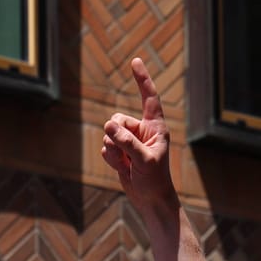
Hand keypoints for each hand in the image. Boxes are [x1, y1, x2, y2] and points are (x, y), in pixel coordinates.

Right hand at [100, 57, 179, 213]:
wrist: (150, 199)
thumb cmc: (155, 179)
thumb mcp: (143, 159)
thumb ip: (126, 141)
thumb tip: (108, 125)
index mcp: (156, 126)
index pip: (148, 97)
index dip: (142, 79)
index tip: (135, 61)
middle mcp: (142, 130)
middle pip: (117, 119)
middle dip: (116, 135)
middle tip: (126, 154)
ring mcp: (130, 140)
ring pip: (108, 133)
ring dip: (113, 150)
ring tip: (127, 165)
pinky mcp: (120, 151)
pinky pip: (105, 147)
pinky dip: (110, 158)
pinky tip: (122, 168)